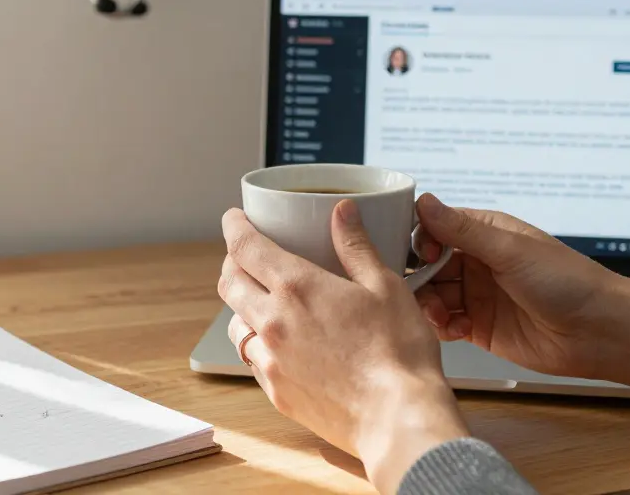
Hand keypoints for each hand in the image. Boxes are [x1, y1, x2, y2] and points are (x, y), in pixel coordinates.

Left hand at [219, 200, 469, 494]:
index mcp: (297, 288)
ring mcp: (271, 360)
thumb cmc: (399, 352)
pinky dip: (257, 344)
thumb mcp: (386, 286)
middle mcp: (273, 322)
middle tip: (247, 255)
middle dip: (233, 262)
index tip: (234, 218)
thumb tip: (342, 211)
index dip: (234, 226)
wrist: (397, 418)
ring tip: (262, 301)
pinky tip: (279, 343)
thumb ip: (357, 246)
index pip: (244, 247)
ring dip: (241, 305)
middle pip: (229, 282)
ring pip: (235, 323)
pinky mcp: (276, 392)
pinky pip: (252, 359)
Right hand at [413, 194, 629, 380]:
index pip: (436, 229)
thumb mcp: (510, 250)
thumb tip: (424, 201)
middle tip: (420, 292)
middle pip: (429, 266)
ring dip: (428, 305)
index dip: (421, 241)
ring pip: (433, 296)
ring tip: (440, 315)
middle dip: (419, 278)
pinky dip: (442, 327)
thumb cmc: (568, 282)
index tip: (421, 256)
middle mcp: (479, 263)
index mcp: (486, 235)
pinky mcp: (481, 328)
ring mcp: (479, 296)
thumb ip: (462, 230)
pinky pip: (446, 324)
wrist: (600, 332)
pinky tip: (457, 330)